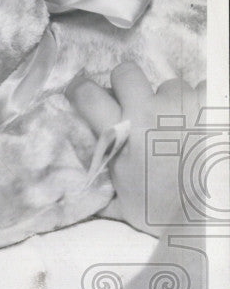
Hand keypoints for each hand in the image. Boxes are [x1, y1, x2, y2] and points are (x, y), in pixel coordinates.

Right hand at [65, 62, 205, 236]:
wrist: (205, 215)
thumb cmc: (160, 214)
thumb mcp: (120, 200)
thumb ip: (102, 185)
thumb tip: (76, 190)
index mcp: (119, 134)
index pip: (87, 95)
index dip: (80, 90)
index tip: (80, 94)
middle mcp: (148, 112)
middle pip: (126, 72)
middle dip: (126, 85)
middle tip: (133, 105)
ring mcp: (182, 105)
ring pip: (170, 85)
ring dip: (170, 102)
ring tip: (177, 126)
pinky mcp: (211, 105)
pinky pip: (203, 90)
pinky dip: (201, 104)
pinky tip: (201, 124)